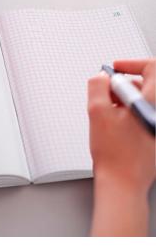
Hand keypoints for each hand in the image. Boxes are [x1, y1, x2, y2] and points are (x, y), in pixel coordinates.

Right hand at [88, 58, 154, 235]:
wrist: (123, 182)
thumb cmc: (115, 155)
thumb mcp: (97, 112)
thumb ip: (97, 87)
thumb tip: (101, 78)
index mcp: (153, 102)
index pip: (152, 68)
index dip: (132, 64)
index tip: (116, 68)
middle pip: (146, 85)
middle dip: (123, 86)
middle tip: (106, 95)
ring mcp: (155, 124)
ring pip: (142, 101)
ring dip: (124, 101)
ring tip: (108, 116)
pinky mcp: (153, 134)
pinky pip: (141, 115)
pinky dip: (127, 114)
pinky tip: (114, 128)